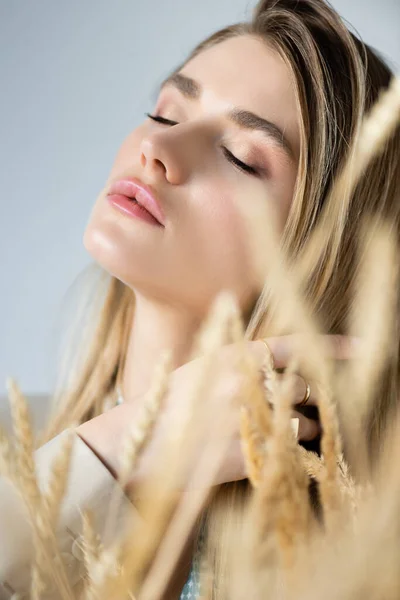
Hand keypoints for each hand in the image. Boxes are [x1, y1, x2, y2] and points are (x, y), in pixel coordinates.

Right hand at [77, 334, 355, 487]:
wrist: (140, 444)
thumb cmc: (170, 405)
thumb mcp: (202, 367)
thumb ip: (240, 365)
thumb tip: (278, 369)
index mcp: (234, 356)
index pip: (293, 346)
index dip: (330, 347)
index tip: (363, 349)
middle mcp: (246, 382)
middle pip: (304, 387)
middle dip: (305, 401)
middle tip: (294, 412)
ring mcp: (249, 418)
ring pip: (305, 423)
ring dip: (303, 430)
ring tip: (280, 436)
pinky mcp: (250, 454)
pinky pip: (292, 453)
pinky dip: (291, 455)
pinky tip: (271, 454)